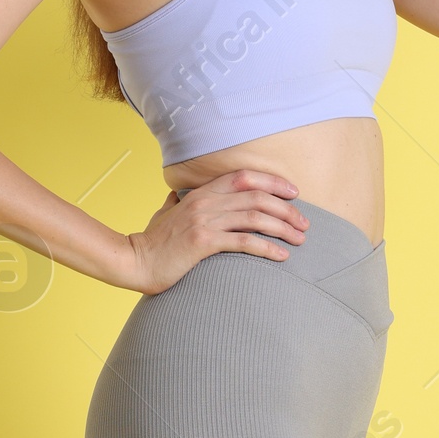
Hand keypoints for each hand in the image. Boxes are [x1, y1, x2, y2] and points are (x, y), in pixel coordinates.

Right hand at [121, 167, 308, 293]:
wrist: (134, 261)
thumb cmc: (152, 242)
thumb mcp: (164, 214)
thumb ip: (174, 203)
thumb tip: (174, 196)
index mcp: (201, 193)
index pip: (245, 176)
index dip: (273, 181)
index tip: (294, 194)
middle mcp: (205, 202)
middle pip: (258, 196)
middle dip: (287, 209)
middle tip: (304, 223)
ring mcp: (204, 221)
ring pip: (255, 217)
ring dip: (283, 228)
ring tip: (300, 239)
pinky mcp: (203, 243)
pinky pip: (244, 241)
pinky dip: (267, 248)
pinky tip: (282, 256)